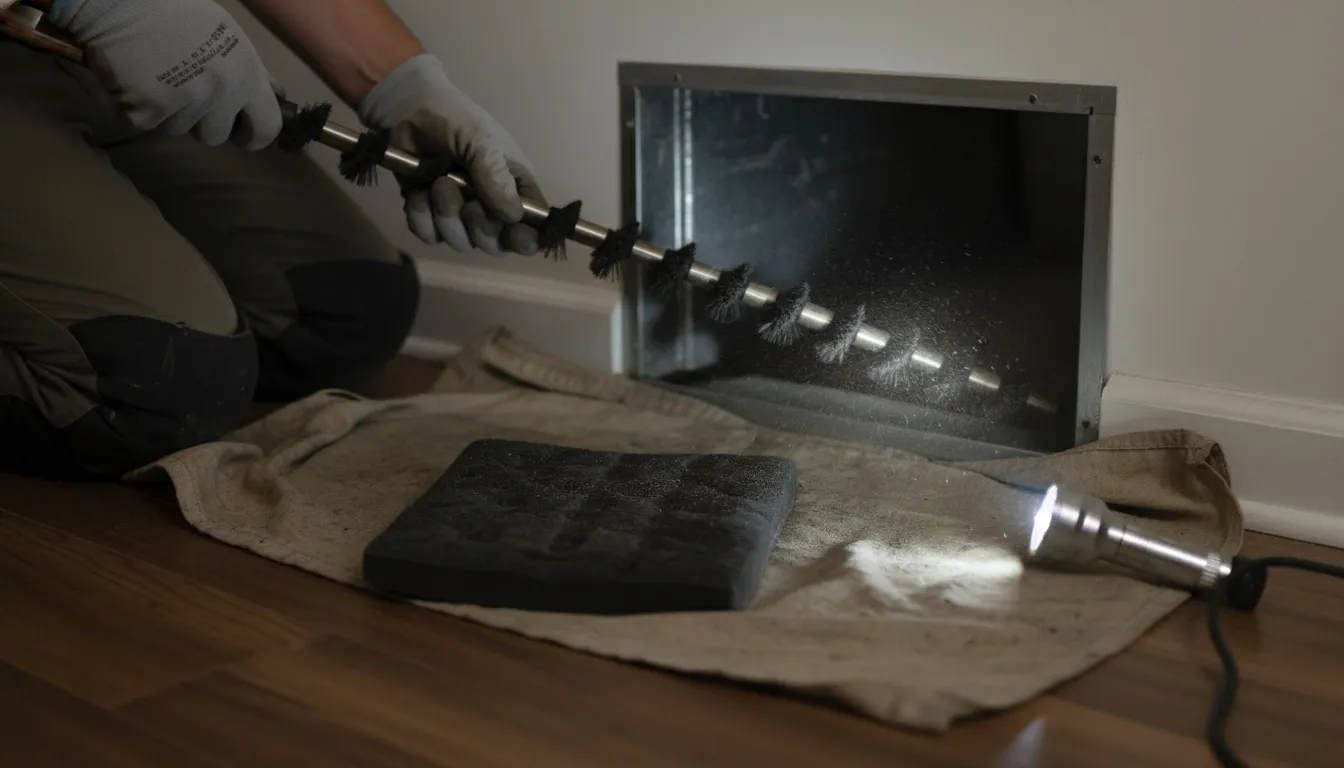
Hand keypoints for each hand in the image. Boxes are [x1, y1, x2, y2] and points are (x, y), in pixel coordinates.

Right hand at [48, 0, 281, 148]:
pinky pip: (146, 124)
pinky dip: (137, 108)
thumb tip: (277, 95)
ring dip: (167, 112)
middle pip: (216, 135)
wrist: (119, 1)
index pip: (267, 128)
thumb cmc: (175, 12)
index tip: (240, 134)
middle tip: (184, 95)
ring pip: (179, 129)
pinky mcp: (147, 110)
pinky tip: (135, 78)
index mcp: (245, 71)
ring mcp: (184, 101)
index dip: (253, 136)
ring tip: (156, 76)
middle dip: (201, 123)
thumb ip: (252, 71)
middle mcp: (220, 90)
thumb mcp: (227, 36)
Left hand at [358, 54, 544, 255]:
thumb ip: (497, 177)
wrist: (407, 111)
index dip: (526, 240)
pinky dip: (422, 216)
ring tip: (439, 182)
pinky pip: (429, 235)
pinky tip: (419, 191)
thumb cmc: (455, 120)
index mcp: (515, 189)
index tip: (514, 235)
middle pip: (495, 245)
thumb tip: (512, 216)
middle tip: (468, 203)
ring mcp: (459, 214)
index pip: (532, 229)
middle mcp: (490, 208)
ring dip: (447, 216)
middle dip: (480, 227)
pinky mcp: (429, 215)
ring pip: (460, 242)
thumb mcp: (482, 140)